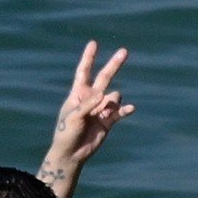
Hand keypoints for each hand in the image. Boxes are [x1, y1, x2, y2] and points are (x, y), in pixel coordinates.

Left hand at [48, 40, 134, 164]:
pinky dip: (126, 109)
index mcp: (78, 94)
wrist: (72, 153)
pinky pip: (120, 112)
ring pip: (114, 96)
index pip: (84, 72)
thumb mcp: (73, 117)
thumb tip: (104, 95)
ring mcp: (101, 109)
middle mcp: (91, 98)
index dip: (89, 58)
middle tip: (124, 51)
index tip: (93, 43)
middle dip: (114, 64)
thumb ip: (87, 105)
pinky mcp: (109, 121)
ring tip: (101, 114)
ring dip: (113, 100)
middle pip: (104, 77)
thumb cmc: (66, 133)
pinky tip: (131, 109)